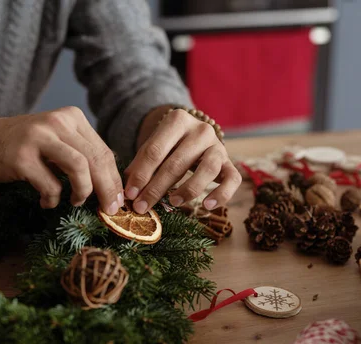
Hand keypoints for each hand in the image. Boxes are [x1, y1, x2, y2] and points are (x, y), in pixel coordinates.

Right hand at [0, 106, 123, 212]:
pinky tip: (47, 202)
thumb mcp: (56, 140)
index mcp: (72, 118)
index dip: (114, 178)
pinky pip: (50, 184)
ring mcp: (39, 138)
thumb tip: (111, 184)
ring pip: (80, 167)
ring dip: (84, 191)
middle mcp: (57, 122)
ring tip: (76, 201)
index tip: (118, 199)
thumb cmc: (21, 146)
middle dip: (108, 189)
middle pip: (96, 159)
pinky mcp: (21, 157)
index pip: (104, 150)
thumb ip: (81, 153)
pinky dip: (53, 198)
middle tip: (109, 209)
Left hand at [123, 108, 241, 213]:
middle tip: (142, 206)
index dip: (140, 174)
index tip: (129, 194)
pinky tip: (206, 206)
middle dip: (157, 188)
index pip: (155, 150)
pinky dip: (221, 194)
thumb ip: (140, 164)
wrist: (194, 135)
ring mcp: (218, 145)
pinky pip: (232, 179)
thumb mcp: (153, 147)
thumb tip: (128, 190)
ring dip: (189, 189)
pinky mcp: (230, 162)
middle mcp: (201, 130)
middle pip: (177, 162)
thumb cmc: (169, 145)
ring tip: (173, 202)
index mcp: (178, 120)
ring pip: (208, 169)